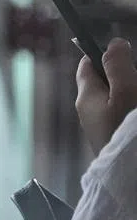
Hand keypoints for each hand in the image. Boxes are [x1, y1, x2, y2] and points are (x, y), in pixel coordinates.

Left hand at [75, 38, 136, 155]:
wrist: (127, 177)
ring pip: (117, 101)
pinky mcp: (112, 139)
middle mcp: (89, 112)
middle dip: (125, 79)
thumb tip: (114, 43)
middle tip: (135, 84)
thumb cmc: (125, 132)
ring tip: (134, 104)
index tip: (123, 54)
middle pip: (105, 83)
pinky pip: (122, 119)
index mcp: (86, 97)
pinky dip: (130, 112)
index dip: (103, 55)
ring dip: (130, 95)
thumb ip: (118, 66)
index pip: (86, 66)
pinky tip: (134, 119)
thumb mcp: (125, 91)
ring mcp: (101, 128)